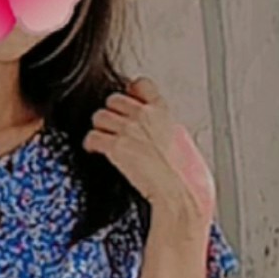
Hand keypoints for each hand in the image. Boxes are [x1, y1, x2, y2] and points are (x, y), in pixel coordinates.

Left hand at [82, 76, 215, 223]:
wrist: (181, 193)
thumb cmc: (187, 176)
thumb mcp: (183, 140)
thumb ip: (166, 126)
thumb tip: (160, 129)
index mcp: (163, 111)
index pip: (141, 84)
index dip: (131, 92)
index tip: (128, 99)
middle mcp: (144, 116)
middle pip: (114, 99)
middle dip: (113, 113)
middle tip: (114, 126)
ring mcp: (128, 130)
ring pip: (99, 116)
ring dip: (100, 128)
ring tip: (104, 139)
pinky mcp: (116, 147)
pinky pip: (92, 137)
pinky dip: (91, 145)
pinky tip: (96, 151)